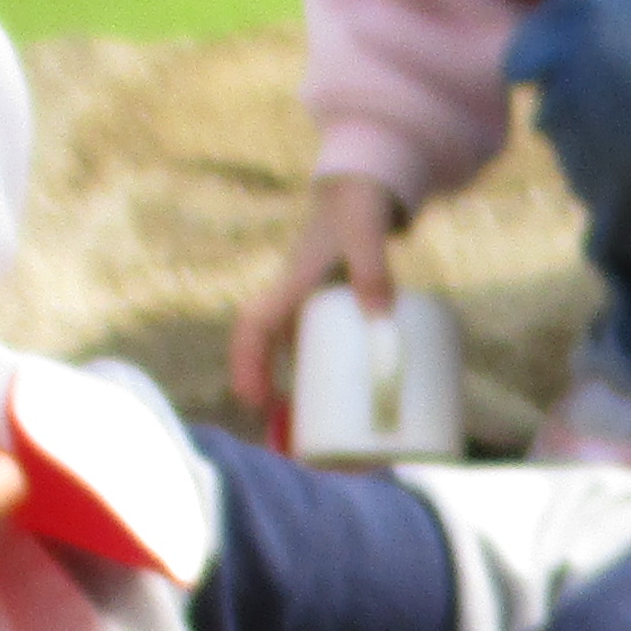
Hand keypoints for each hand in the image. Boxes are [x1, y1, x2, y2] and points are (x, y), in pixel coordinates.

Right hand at [227, 174, 408, 427]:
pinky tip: (349, 415)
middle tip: (294, 444)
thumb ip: (373, 265)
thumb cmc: (361, 205)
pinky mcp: (334, 317)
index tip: (255, 400)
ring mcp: (313, 312)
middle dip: (275, 403)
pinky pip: (321, 357)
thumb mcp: (366, 231)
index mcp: (290, 286)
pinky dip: (327, 387)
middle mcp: (295, 304)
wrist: (368, 186)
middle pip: (271, 360)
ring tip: (318, 444)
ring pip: (295, 363)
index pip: (253, 328)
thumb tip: (382, 317)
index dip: (248, 366)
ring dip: (299, 402)